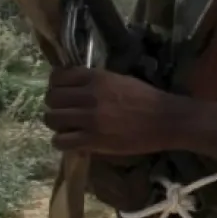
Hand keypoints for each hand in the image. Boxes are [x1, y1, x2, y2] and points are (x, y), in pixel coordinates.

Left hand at [42, 67, 172, 155]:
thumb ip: (96, 80)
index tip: (60, 91)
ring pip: (52, 119)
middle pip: (51, 98)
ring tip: (65, 127)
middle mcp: (89, 95)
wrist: (165, 120)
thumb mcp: (120, 79)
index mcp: (97, 77)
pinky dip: (61, 141)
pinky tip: (70, 141)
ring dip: (55, 123)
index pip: (59, 76)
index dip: (55, 84)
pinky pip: (61, 141)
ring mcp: (89, 118)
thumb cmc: (146, 98)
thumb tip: (74, 84)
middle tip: (62, 111)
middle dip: (53, 105)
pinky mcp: (92, 140)